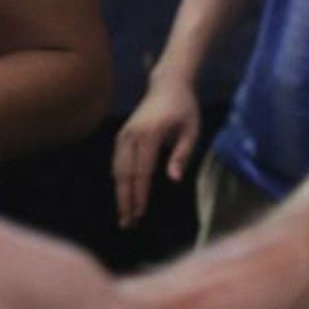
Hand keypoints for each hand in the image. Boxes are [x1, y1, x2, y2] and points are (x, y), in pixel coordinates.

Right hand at [112, 75, 199, 228]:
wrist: (168, 85)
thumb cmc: (185, 108)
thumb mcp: (191, 130)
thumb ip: (182, 154)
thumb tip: (174, 180)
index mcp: (151, 134)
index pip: (143, 171)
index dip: (140, 195)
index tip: (140, 214)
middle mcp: (133, 135)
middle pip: (125, 174)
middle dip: (126, 200)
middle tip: (128, 223)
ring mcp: (124, 134)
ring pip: (117, 170)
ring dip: (120, 193)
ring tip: (124, 215)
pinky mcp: (122, 135)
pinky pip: (117, 161)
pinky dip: (119, 180)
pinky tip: (123, 194)